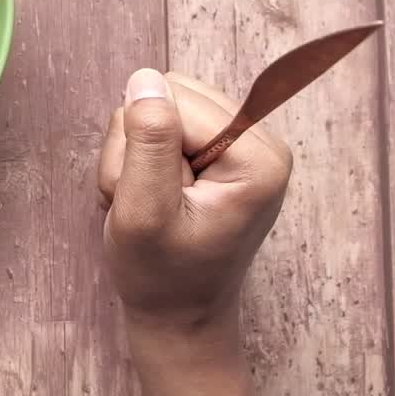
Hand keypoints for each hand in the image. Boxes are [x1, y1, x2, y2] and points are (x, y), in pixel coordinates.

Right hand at [96, 68, 290, 395]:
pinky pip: (162, 123)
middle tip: (143, 200)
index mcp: (258, 156)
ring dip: (134, 154)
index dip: (143, 144)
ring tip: (146, 203)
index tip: (151, 198)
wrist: (178, 317)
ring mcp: (240, 144)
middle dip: (137, 145)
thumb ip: (147, 144)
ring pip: (158, 106)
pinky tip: (150, 196)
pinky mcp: (219, 150)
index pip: (174, 99)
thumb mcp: (144, 213)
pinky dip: (141, 159)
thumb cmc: (161, 276)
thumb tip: (145, 78)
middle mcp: (260, 142)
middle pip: (169, 94)